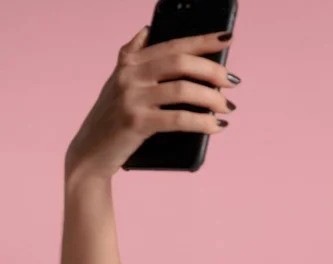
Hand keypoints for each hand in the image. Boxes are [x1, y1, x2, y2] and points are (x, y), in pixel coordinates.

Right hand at [65, 26, 239, 180]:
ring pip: (183, 90)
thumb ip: (132, 56)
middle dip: (213, 71)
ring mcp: (131, 98)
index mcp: (130, 62)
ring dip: (212, 99)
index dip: (203, 40)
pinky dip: (203, 122)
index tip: (227, 38)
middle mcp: (129, 75)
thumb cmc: (112, 118)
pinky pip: (179, 119)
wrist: (89, 153)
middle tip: (232, 82)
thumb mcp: (117, 81)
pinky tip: (217, 126)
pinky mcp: (136, 123)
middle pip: (181, 63)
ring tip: (227, 107)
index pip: (173, 45)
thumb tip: (147, 30)